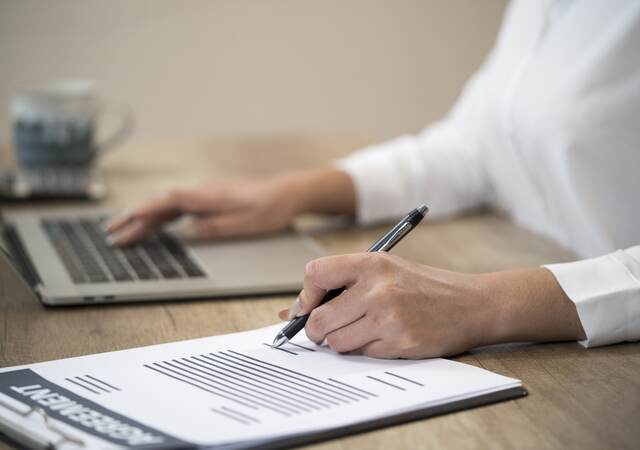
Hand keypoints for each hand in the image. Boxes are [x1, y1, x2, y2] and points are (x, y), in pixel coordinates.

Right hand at [107, 168, 355, 244]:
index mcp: (207, 196)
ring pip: (167, 206)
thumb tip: (184, 233)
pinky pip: (178, 207)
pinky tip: (154, 226)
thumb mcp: (243, 224)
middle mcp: (202, 192)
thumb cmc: (268, 208)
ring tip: (124, 231)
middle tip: (112, 233)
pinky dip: (162, 216)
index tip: (124, 224)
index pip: (167, 202)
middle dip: (135, 218)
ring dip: (145, 218)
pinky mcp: (209, 200)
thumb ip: (212, 228)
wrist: (286, 193)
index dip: (143, 213)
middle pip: (161, 203)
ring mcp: (204, 195)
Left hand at [278, 253, 585, 358]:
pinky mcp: (399, 342)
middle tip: (325, 330)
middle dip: (316, 330)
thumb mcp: (384, 270)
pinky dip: (365, 350)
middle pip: (319, 319)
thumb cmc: (422, 286)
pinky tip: (384, 337)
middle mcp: (377, 288)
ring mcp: (388, 317)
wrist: (470, 304)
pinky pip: (361, 354)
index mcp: (371, 262)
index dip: (305, 296)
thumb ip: (340, 284)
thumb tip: (288, 312)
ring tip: (361, 330)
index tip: (307, 307)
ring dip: (341, 342)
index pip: (315, 274)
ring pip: (336, 342)